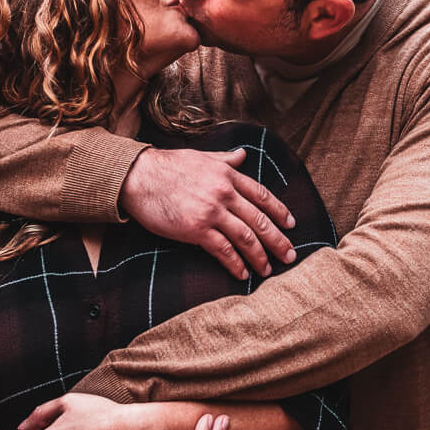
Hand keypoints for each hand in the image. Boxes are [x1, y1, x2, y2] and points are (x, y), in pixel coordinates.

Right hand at [119, 147, 295, 278]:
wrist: (139, 176)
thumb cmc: (168, 166)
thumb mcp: (202, 156)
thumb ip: (225, 158)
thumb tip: (243, 154)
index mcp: (228, 175)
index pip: (262, 196)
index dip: (280, 212)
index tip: (291, 224)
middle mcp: (224, 193)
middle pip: (260, 220)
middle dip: (277, 240)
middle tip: (289, 256)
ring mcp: (212, 212)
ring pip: (246, 237)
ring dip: (260, 256)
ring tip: (267, 270)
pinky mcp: (196, 229)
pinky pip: (223, 250)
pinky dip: (235, 264)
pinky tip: (242, 274)